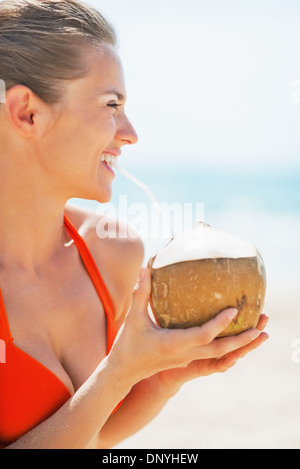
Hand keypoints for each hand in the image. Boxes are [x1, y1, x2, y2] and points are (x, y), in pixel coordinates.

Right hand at [109, 267, 268, 388]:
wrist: (124, 371)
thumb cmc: (127, 344)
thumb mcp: (134, 318)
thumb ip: (141, 293)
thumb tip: (145, 268)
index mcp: (172, 345)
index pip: (203, 336)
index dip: (219, 324)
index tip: (234, 311)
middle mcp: (184, 354)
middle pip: (219, 351)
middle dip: (242, 341)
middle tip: (261, 329)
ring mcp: (187, 359)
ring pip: (219, 355)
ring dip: (239, 345)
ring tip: (258, 333)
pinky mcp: (187, 360)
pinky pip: (212, 354)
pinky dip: (227, 347)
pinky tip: (235, 336)